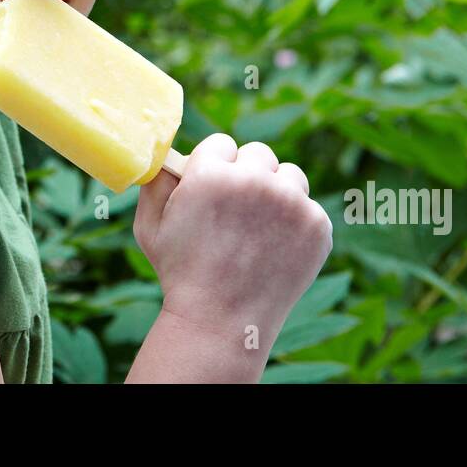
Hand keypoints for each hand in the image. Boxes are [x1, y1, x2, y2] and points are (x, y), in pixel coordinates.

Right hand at [133, 134, 332, 341]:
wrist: (220, 322)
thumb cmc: (180, 273)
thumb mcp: (150, 226)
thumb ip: (157, 181)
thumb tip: (169, 153)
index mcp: (211, 173)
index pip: (221, 145)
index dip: (213, 168)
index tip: (211, 192)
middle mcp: (254, 180)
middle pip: (258, 154)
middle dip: (246, 175)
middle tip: (236, 212)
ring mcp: (291, 202)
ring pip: (288, 176)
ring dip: (276, 192)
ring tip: (258, 228)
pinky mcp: (317, 225)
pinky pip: (308, 207)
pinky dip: (296, 224)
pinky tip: (276, 248)